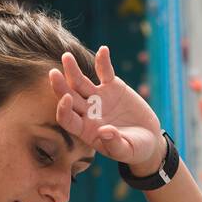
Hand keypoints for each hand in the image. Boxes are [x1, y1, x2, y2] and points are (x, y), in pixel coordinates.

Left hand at [48, 45, 162, 171]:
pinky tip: (103, 50)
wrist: (148, 138)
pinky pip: (105, 72)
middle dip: (61, 86)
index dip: (64, 110)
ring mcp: (98, 98)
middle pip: (70, 97)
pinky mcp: (112, 86)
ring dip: (73, 70)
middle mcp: (87, 112)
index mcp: (85, 130)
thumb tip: (104, 131)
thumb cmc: (134, 150)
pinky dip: (103, 62)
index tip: (65, 99)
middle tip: (53, 73)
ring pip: (81, 82)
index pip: (68, 120)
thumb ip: (115, 143)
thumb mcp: (126, 151)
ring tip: (66, 56)